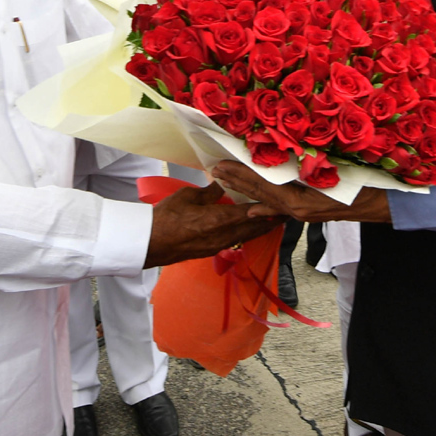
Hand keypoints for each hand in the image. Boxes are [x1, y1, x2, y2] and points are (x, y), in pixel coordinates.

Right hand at [144, 181, 282, 267]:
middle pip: (253, 227)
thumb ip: (209, 192)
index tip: (280, 203)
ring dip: (261, 229)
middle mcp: (223, 235)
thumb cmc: (166, 217)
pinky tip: (250, 231)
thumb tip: (222, 183)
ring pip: (246, 236)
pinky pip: (236, 241)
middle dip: (270, 220)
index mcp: (218, 219)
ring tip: (274, 222)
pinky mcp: (211, 251)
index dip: (266, 207)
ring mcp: (217, 246)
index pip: (249, 212)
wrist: (150, 244)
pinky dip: (247, 234)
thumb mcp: (188, 196)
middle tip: (285, 213)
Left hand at [211, 160, 391, 223]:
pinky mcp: (309, 212)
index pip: (262, 184)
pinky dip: (265, 203)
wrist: (380, 203)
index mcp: (298, 200)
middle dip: (236, 181)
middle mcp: (297, 209)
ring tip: (226, 181)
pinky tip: (253, 207)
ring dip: (246, 189)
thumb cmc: (360, 184)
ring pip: (268, 200)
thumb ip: (303, 168)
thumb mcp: (331, 170)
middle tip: (215, 170)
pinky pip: (280, 207)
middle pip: (260, 193)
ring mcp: (302, 213)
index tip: (221, 165)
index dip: (240, 174)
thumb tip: (277, 164)